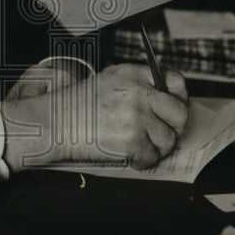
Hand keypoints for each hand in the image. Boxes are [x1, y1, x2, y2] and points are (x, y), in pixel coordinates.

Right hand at [0, 63, 187, 172]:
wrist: (55, 123)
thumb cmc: (80, 104)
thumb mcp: (109, 80)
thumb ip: (137, 84)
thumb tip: (167, 98)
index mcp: (133, 74)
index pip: (176, 81)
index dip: (179, 97)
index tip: (173, 108)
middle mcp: (138, 92)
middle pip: (180, 112)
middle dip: (174, 127)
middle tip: (161, 134)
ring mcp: (136, 116)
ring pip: (169, 138)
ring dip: (158, 147)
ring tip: (141, 146)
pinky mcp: (131, 141)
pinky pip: (153, 157)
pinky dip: (144, 161)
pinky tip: (130, 156)